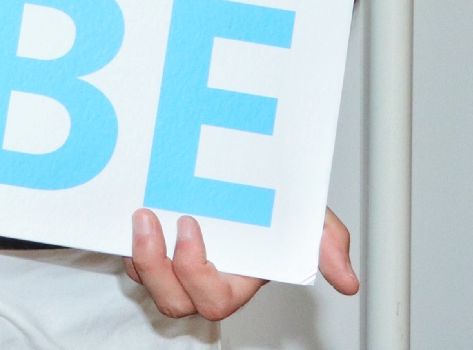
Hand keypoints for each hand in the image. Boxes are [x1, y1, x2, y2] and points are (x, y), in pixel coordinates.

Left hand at [127, 208, 357, 319]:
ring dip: (138, 254)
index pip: (214, 300)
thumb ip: (326, 244)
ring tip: (139, 215)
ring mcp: (169, 262)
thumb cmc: (272, 204)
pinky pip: (127, 255)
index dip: (196, 273)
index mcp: (236, 279)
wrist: (234, 172)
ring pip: (145, 280)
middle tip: (153, 221)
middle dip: (158, 268)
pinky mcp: (146, 244)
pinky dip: (124, 239)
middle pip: (174, 300)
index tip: (190, 228)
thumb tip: (348, 281)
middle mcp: (200, 277)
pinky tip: (127, 211)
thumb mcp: (305, 216)